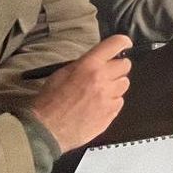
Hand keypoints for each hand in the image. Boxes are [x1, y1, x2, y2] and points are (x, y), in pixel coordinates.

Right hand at [28, 34, 131, 153]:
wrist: (46, 129)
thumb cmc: (49, 101)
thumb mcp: (62, 73)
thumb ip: (84, 65)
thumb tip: (97, 61)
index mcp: (88, 65)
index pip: (115, 44)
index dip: (122, 42)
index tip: (124, 44)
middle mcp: (102, 79)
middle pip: (126, 65)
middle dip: (118, 68)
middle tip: (107, 73)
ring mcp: (108, 97)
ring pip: (124, 84)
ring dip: (115, 86)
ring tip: (100, 92)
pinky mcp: (110, 113)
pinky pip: (119, 102)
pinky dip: (111, 102)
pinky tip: (98, 106)